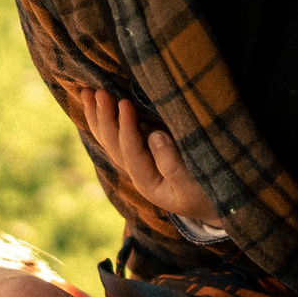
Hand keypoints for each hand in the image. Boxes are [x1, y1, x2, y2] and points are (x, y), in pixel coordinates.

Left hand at [76, 86, 220, 225]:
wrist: (211, 204)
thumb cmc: (206, 195)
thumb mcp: (193, 187)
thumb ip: (174, 165)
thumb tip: (155, 135)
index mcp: (147, 181)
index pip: (130, 151)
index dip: (126, 127)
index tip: (124, 103)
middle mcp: (136, 171)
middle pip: (113, 144)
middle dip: (105, 117)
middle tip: (97, 92)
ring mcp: (138, 160)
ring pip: (112, 138)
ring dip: (99, 115)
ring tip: (86, 93)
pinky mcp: (144, 149)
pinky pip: (120, 133)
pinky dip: (108, 117)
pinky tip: (97, 103)